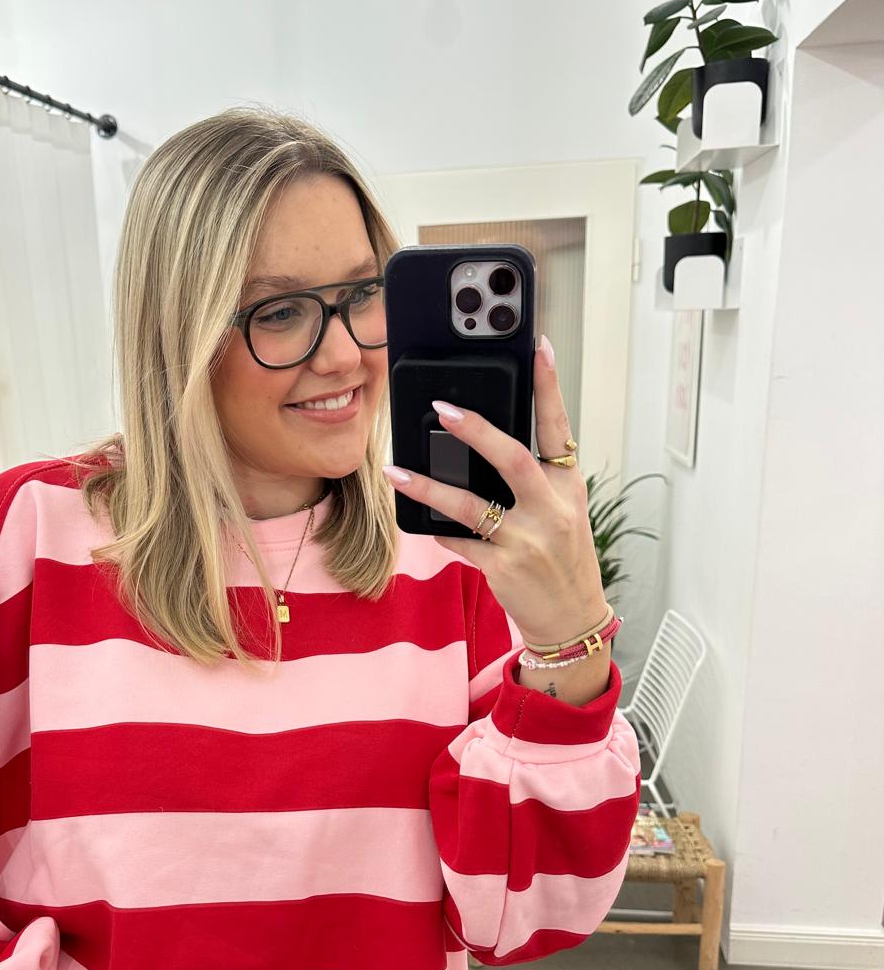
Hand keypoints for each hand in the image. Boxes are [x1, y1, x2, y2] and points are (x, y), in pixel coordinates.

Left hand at [383, 337, 606, 645]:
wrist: (572, 620)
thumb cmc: (563, 561)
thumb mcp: (563, 515)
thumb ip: (535, 482)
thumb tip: (486, 446)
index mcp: (568, 488)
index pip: (559, 429)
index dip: (549, 388)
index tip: (538, 348)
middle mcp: (552, 510)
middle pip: (513, 459)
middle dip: (476, 431)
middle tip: (442, 407)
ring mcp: (528, 541)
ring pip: (471, 505)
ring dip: (429, 487)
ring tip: (396, 471)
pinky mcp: (504, 568)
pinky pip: (459, 541)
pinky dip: (440, 529)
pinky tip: (423, 521)